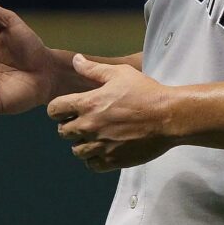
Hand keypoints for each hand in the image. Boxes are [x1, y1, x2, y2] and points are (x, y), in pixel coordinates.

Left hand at [48, 54, 176, 171]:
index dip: (58, 109)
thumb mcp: (120, 73)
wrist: (169, 117)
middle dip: (69, 126)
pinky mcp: (112, 160)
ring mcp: (100, 146)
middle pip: (62, 132)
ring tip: (95, 137)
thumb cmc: (146, 92)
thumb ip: (93, 69)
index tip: (67, 109)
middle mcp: (89, 126)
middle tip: (84, 122)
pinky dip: (94, 159)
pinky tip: (104, 149)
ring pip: (76, 150)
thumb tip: (76, 59)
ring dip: (82, 144)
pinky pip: (91, 165)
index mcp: (88, 104)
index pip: (54, 109)